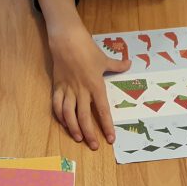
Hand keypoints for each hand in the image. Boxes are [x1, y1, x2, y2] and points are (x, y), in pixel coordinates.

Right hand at [49, 23, 130, 148]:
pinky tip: (65, 124)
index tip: (110, 138)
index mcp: (95, 85)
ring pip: (69, 114)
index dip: (107, 125)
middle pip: (84, 116)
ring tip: (78, 138)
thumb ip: (117, 65)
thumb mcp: (104, 58)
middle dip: (89, 133)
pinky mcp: (57, 87)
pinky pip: (57, 105)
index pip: (102, 110)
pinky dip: (60, 116)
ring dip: (73, 128)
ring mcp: (68, 89)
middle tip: (94, 146)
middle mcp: (81, 90)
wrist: (66, 40)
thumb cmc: (87, 49)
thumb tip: (129, 64)